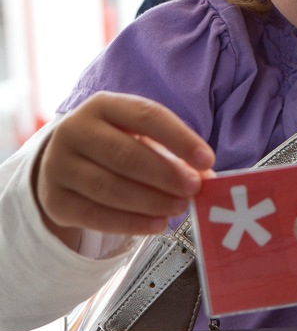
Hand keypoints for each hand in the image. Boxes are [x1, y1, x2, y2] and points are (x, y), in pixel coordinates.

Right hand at [35, 92, 214, 245]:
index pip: (146, 116)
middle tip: (194, 189)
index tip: (207, 159)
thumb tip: (209, 179)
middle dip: (165, 174)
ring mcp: (58, 166)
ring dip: (150, 201)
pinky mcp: (54, 200)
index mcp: (102, 105)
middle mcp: (74, 130)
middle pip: (125, 154)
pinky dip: (130, 223)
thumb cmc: (113, 143)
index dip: (179, 138)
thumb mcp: (140, 136)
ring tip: (179, 208)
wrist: (62, 162)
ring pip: (109, 187)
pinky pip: (95, 216)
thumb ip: (173, 153)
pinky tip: (156, 225)